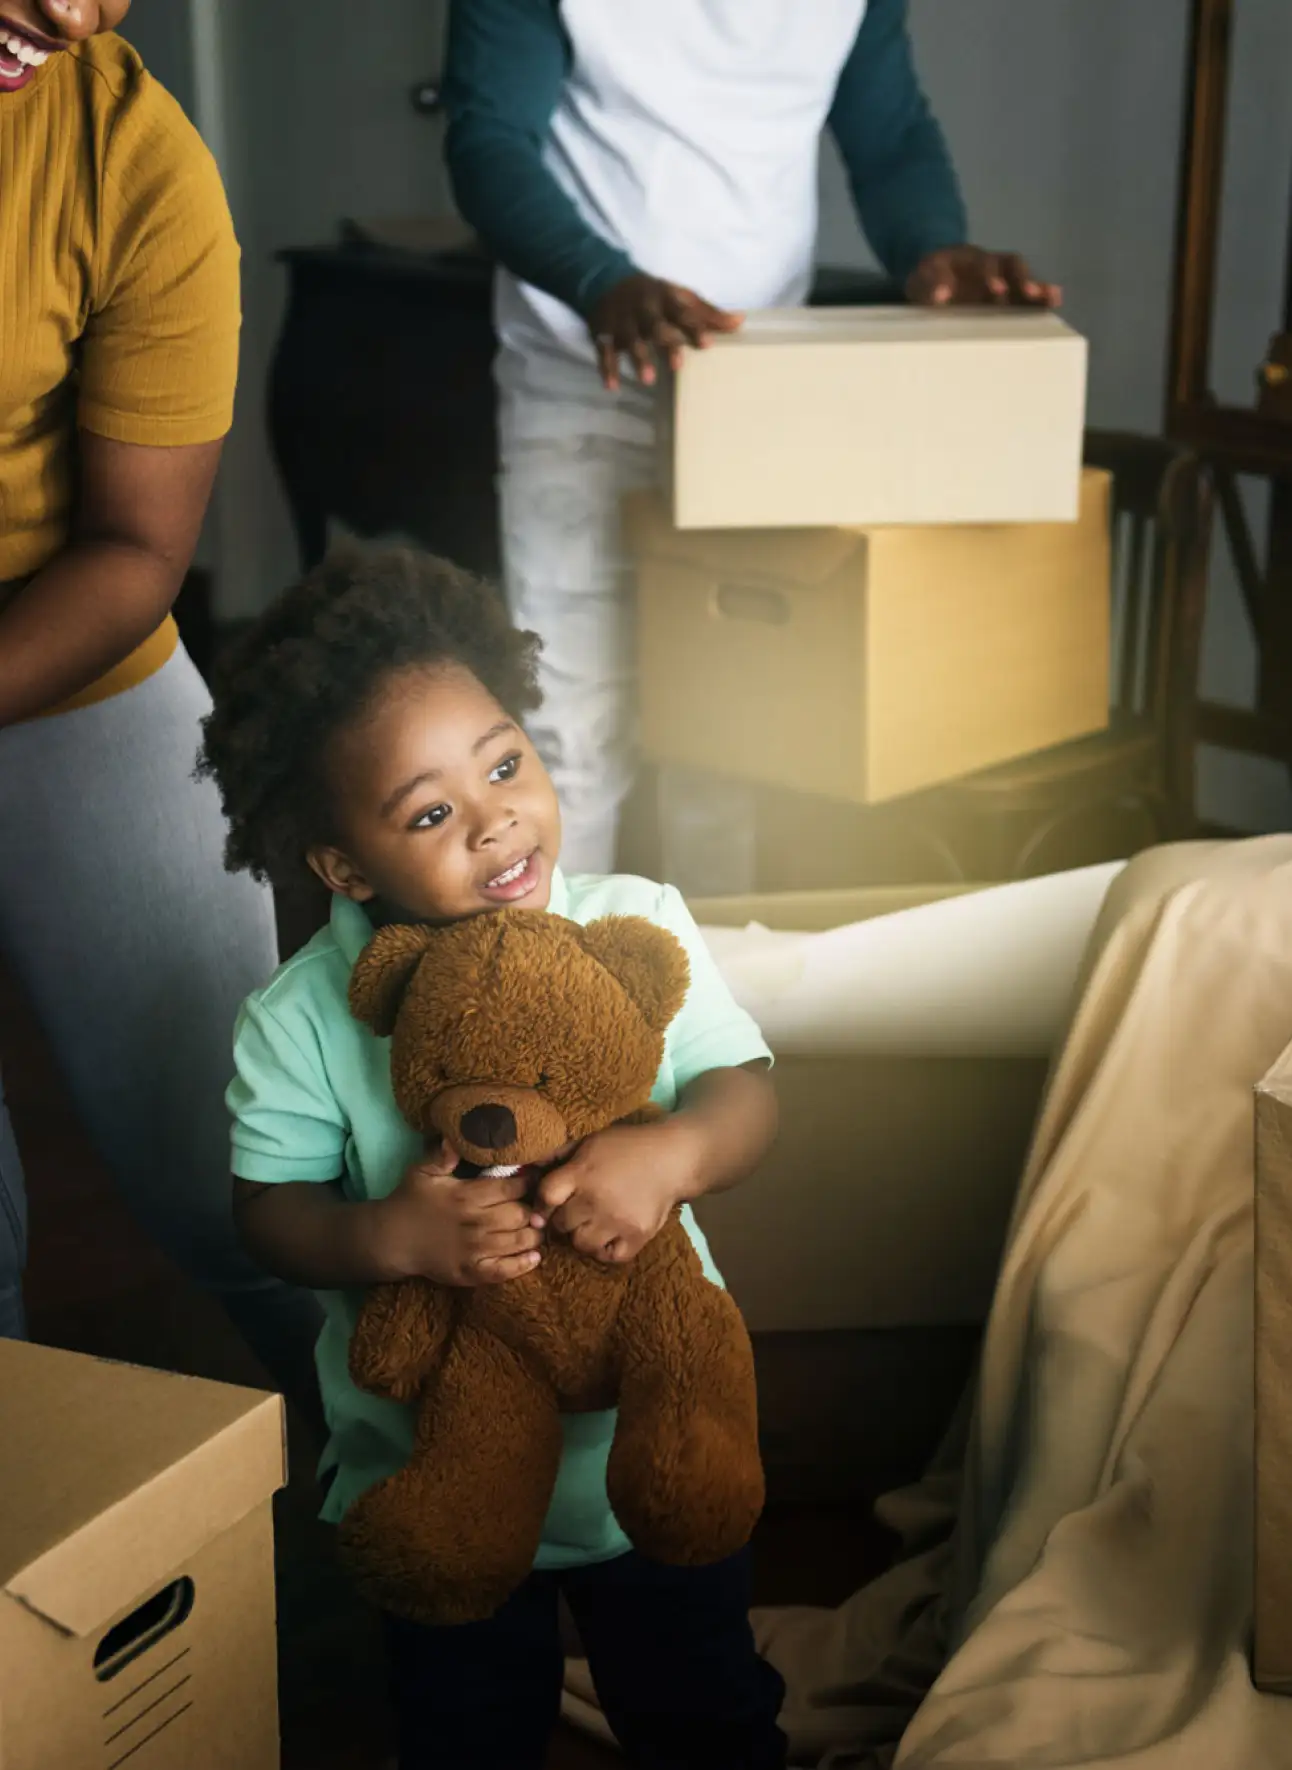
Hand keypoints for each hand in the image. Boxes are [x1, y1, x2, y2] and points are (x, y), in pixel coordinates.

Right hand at [372, 1142, 545, 1285]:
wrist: (391, 1239)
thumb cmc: (410, 1200)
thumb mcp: (422, 1172)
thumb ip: (443, 1155)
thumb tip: (457, 1136)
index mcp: (466, 1195)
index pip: (510, 1187)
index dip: (528, 1182)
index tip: (535, 1179)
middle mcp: (474, 1223)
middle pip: (519, 1215)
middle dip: (533, 1209)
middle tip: (540, 1206)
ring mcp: (474, 1250)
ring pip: (518, 1241)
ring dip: (534, 1235)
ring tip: (538, 1228)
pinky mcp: (471, 1273)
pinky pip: (504, 1271)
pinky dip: (523, 1265)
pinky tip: (534, 1256)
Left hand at [536, 1118, 701, 1264]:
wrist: (673, 1159)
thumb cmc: (627, 1147)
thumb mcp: (590, 1141)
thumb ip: (559, 1155)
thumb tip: (527, 1168)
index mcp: (582, 1173)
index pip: (546, 1197)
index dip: (541, 1204)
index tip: (547, 1205)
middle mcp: (595, 1199)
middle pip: (561, 1224)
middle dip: (563, 1219)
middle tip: (575, 1212)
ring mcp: (617, 1221)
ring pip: (581, 1244)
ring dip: (583, 1236)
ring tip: (592, 1224)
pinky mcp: (637, 1236)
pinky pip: (609, 1257)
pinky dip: (606, 1250)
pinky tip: (609, 1236)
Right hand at [588, 274, 742, 390]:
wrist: (606, 280)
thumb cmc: (653, 296)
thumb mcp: (679, 297)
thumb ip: (707, 312)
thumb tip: (739, 321)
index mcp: (664, 297)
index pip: (682, 311)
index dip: (694, 326)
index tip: (707, 343)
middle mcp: (643, 307)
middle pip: (655, 324)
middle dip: (666, 343)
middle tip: (678, 366)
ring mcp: (621, 320)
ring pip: (629, 338)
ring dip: (638, 358)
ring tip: (648, 380)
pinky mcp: (602, 332)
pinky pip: (603, 350)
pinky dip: (606, 367)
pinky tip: (612, 386)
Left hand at [906, 246, 1060, 308]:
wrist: (930, 285)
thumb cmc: (927, 281)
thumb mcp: (920, 280)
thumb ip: (928, 285)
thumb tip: (941, 296)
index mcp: (969, 259)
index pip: (984, 263)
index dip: (991, 275)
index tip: (997, 290)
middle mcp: (991, 266)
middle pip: (1012, 267)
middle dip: (1022, 279)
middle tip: (1030, 293)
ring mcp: (1001, 281)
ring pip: (1024, 279)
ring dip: (1037, 288)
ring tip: (1052, 299)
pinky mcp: (1007, 297)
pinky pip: (1027, 296)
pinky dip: (1040, 299)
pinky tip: (1054, 304)